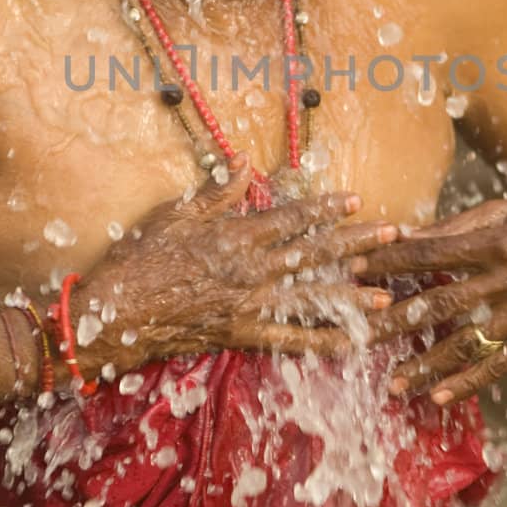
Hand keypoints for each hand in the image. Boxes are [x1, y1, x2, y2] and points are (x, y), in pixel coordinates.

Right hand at [71, 154, 397, 379]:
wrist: (114, 313)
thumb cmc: (138, 259)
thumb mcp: (175, 214)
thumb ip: (218, 192)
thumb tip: (247, 162)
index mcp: (235, 236)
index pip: (292, 218)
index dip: (326, 208)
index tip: (355, 200)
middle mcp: (250, 270)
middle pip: (313, 254)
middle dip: (355, 244)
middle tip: (392, 235)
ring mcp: (249, 305)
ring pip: (311, 297)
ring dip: (351, 295)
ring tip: (385, 294)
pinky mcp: (242, 335)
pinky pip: (290, 339)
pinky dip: (321, 342)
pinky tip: (349, 344)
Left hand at [366, 197, 506, 405]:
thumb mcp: (501, 212)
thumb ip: (453, 228)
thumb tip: (401, 235)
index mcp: (497, 240)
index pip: (433, 253)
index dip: (392, 261)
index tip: (355, 270)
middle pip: (444, 302)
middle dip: (397, 320)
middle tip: (358, 336)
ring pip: (469, 342)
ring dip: (428, 364)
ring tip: (393, 383)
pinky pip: (501, 363)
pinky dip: (469, 382)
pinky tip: (438, 396)